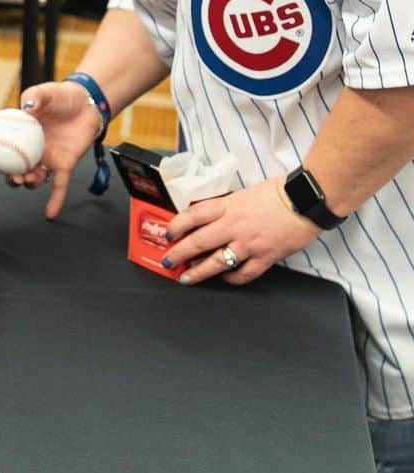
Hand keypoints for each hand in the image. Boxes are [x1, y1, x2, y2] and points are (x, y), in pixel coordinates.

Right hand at [16, 82, 103, 218]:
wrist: (87, 104)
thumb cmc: (63, 96)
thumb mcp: (46, 92)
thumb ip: (35, 97)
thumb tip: (27, 106)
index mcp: (21, 134)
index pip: (0, 149)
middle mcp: (31, 150)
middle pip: (15, 169)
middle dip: (10, 178)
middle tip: (12, 176)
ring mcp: (47, 159)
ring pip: (34, 179)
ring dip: (28, 184)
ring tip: (29, 178)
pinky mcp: (64, 166)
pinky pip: (59, 186)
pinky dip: (55, 201)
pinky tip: (50, 214)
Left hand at [162, 178, 320, 285]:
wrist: (304, 201)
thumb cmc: (276, 194)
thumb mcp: (242, 194)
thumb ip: (225, 206)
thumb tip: (207, 217)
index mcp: (227, 206)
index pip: (193, 215)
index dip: (176, 225)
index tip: (168, 233)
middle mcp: (234, 225)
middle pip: (199, 241)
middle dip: (180, 253)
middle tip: (168, 260)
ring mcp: (249, 243)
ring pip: (217, 261)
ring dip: (199, 272)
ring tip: (186, 277)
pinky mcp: (265, 257)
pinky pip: (244, 273)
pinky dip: (231, 278)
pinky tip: (224, 279)